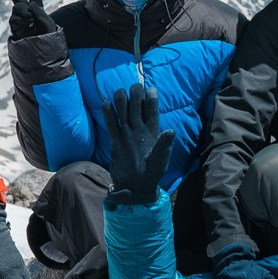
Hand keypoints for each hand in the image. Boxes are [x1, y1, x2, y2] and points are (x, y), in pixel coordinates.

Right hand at [3, 0, 56, 39]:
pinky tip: (27, 23)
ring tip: (30, 17)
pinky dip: (20, 19)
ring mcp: (20, 22)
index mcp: (38, 12)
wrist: (41, 54)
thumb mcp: (50, 25)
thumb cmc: (48, 39)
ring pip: (16, 8)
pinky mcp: (15, 29)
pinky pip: (13, 19)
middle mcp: (27, 15)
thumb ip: (40, 13)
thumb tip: (29, 5)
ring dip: (23, 10)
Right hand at [103, 82, 172, 202]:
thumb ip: (164, 146)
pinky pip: (110, 123)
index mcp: (153, 131)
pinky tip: (106, 105)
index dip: (151, 97)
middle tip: (133, 91)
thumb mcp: (160, 162)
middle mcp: (139, 129)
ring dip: (120, 99)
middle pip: (136, 104)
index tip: (150, 90)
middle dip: (135, 93)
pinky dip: (107, 112)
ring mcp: (126, 134)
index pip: (152, 109)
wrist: (136, 188)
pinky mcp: (115, 141)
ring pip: (123, 110)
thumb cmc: (152, 175)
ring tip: (119, 97)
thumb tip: (171, 131)